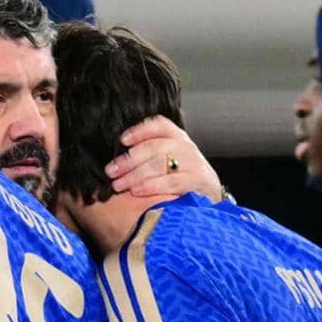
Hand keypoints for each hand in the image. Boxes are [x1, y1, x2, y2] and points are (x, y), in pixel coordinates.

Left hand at [104, 116, 222, 202]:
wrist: (209, 196)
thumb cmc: (182, 177)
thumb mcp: (169, 159)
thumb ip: (149, 154)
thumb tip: (117, 159)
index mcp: (177, 137)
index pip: (159, 125)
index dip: (140, 131)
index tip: (122, 141)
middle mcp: (186, 146)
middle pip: (154, 147)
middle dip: (129, 160)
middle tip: (111, 171)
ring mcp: (194, 163)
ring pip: (160, 163)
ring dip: (135, 174)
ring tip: (119, 184)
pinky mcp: (198, 181)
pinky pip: (171, 181)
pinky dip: (151, 186)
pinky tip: (136, 191)